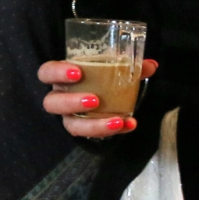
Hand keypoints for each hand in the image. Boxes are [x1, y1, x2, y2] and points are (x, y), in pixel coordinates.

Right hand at [38, 58, 157, 137]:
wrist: (103, 94)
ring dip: (93, 124)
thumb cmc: (100, 77)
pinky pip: (92, 134)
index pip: (46, 73)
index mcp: (61, 77)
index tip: (77, 72)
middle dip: (71, 102)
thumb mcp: (111, 68)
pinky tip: (128, 124)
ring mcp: (68, 116)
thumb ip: (129, 66)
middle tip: (94, 100)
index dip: (57, 73)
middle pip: (52, 103)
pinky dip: (111, 130)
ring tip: (116, 121)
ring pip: (70, 125)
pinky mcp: (82, 129)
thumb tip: (151, 65)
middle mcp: (60, 97)